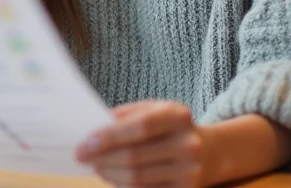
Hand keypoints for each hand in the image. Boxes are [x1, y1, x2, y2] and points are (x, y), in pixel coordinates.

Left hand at [75, 101, 208, 187]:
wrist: (208, 152)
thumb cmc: (169, 127)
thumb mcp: (154, 110)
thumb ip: (127, 116)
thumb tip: (94, 129)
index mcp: (178, 116)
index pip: (141, 127)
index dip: (110, 137)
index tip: (85, 143)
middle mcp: (188, 144)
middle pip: (135, 157)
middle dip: (102, 158)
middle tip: (82, 157)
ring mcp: (189, 171)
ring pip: (138, 178)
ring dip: (110, 174)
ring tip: (96, 166)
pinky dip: (123, 186)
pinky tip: (113, 177)